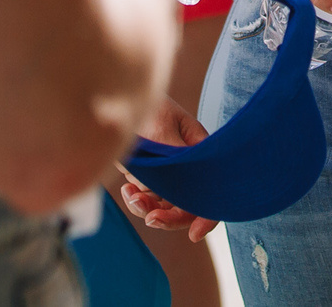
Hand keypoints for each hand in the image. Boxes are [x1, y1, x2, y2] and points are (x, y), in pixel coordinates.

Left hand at [118, 101, 217, 241]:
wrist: (121, 97)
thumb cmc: (148, 106)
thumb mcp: (165, 129)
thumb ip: (175, 159)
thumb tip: (181, 189)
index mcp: (199, 154)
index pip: (211, 192)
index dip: (207, 216)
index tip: (194, 234)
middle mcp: (186, 168)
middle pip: (186, 206)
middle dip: (168, 216)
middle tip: (150, 219)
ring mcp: (166, 173)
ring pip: (162, 205)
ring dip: (146, 206)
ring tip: (129, 193)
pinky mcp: (147, 176)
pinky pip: (145, 198)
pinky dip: (135, 198)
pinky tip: (126, 187)